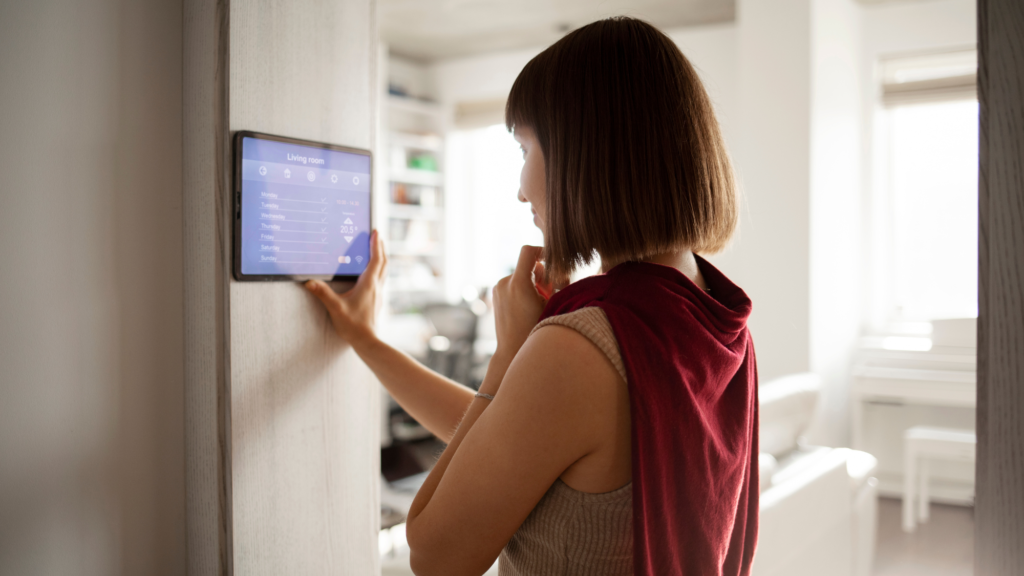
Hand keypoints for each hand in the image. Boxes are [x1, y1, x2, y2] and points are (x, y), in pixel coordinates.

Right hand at [305, 230, 387, 348]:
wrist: (367, 341)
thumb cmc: (354, 325)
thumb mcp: (335, 308)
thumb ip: (323, 294)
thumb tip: (309, 282)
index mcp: (369, 284)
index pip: (376, 259)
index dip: (376, 244)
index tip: (376, 232)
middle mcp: (377, 287)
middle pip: (383, 262)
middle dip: (380, 248)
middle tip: (377, 236)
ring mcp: (378, 294)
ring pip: (384, 271)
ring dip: (381, 259)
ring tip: (376, 250)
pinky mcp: (377, 300)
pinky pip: (380, 280)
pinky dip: (378, 271)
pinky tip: (371, 274)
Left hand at [490, 245, 553, 366]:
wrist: (512, 351)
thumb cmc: (535, 330)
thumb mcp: (551, 305)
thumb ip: (552, 282)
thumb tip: (549, 266)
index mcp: (518, 283)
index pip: (528, 251)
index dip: (542, 250)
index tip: (552, 259)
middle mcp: (504, 283)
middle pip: (527, 265)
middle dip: (541, 274)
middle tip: (550, 291)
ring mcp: (498, 289)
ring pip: (521, 275)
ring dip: (533, 283)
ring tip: (539, 303)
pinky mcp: (495, 295)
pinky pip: (513, 284)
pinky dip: (523, 289)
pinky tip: (528, 306)